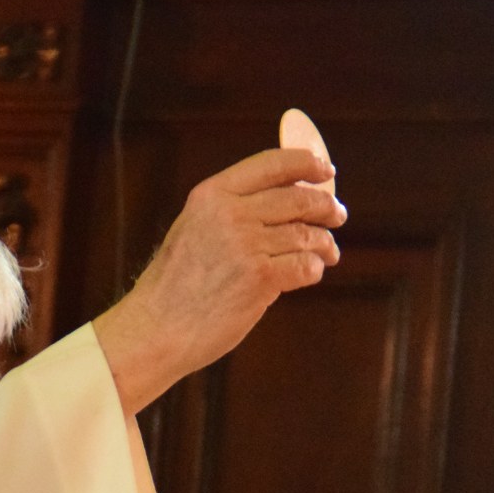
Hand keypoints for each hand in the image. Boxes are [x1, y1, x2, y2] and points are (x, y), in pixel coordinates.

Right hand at [93, 147, 345, 416]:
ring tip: (329, 253)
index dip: (306, 163)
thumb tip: (288, 198)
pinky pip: (304, 265)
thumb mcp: (194, 230)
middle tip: (337, 215)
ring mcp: (245, 245)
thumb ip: (231, 211)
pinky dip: (314, 269)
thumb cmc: (176, 287)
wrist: (156, 329)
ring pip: (306, 234)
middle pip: (298, 197)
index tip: (325, 169)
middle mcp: (229, 213)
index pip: (272, 164)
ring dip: (325, 244)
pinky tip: (312, 273)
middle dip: (326, 206)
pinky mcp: (259, 278)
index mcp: (212, 194)